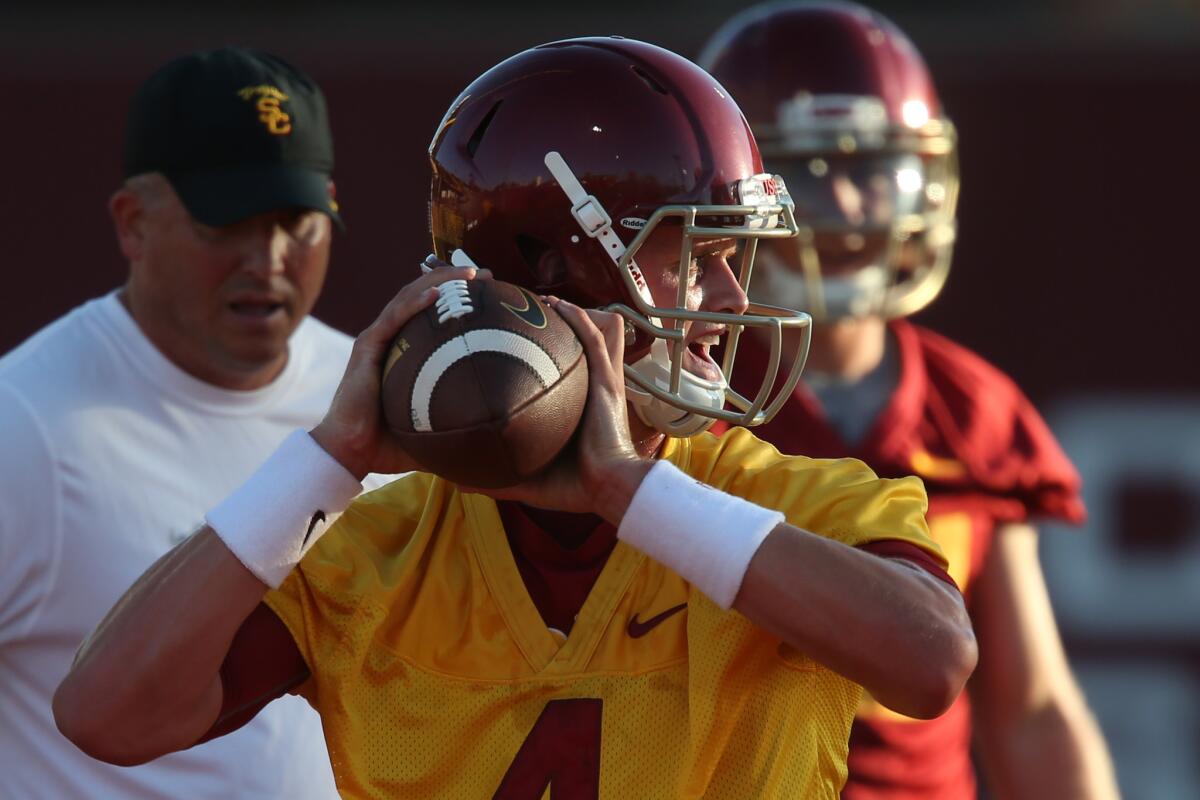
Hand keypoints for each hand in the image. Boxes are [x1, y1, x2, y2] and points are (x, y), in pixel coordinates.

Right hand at [310, 258, 489, 478]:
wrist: (352, 451)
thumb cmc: (391, 443)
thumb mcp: (435, 427)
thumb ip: (461, 424)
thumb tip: (498, 438)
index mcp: (405, 350)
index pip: (433, 314)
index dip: (459, 298)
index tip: (490, 292)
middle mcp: (392, 338)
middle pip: (423, 296)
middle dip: (454, 280)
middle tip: (485, 275)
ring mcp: (378, 339)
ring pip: (409, 297)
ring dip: (440, 280)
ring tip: (468, 274)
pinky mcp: (367, 346)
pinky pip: (394, 317)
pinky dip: (416, 302)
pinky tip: (438, 292)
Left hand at [470, 298, 652, 522]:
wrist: (607, 488)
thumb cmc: (574, 486)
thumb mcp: (528, 480)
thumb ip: (496, 478)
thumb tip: (457, 485)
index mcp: (574, 411)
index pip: (558, 377)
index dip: (539, 358)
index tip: (511, 345)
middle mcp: (588, 392)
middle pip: (574, 351)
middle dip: (554, 329)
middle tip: (524, 314)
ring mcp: (601, 383)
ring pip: (587, 337)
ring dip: (567, 314)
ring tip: (543, 300)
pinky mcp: (608, 381)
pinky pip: (594, 341)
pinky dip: (578, 320)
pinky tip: (560, 304)